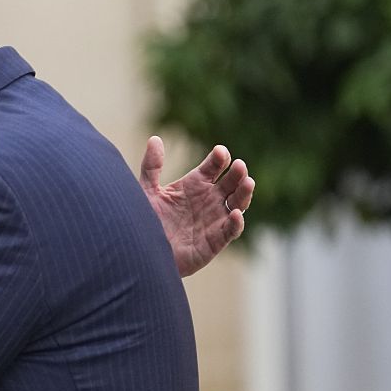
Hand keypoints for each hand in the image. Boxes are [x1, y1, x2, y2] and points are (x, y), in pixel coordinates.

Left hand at [140, 136, 254, 276]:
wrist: (142, 251)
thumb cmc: (145, 220)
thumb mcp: (147, 191)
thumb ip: (152, 167)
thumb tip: (155, 139)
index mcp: (195, 185)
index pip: (214, 167)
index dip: (219, 159)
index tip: (220, 152)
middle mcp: (209, 200)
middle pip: (230, 183)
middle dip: (237, 174)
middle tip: (239, 166)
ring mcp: (214, 219)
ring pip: (237, 203)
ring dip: (244, 193)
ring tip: (247, 182)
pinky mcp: (215, 241)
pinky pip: (231, 230)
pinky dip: (236, 223)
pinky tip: (234, 213)